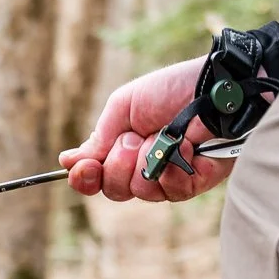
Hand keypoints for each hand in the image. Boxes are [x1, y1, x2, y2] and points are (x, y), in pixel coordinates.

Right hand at [59, 57, 232, 201]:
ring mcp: (169, 178)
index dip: (85, 178)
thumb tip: (67, 162)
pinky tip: (184, 144)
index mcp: (123, 151)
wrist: (212, 87)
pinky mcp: (194, 182)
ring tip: (162, 136)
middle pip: (114, 190)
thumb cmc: (171, 89)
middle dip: (118, 164)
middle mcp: (144, 169)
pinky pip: (170, 190)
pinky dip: (172, 165)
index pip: (96, 178)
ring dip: (146, 160)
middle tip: (133, 139)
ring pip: (140, 191)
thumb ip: (99, 137)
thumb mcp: (124, 107)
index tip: (84, 168)